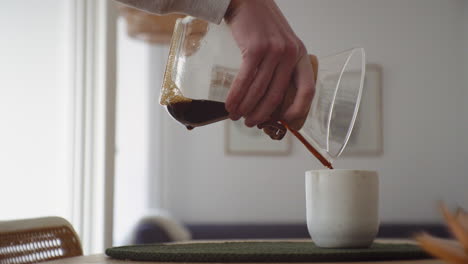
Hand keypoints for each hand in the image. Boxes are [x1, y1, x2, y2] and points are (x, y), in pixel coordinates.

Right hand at [224, 0, 314, 130]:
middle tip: (251, 123)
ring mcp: (274, 51)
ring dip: (246, 108)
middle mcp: (290, 53)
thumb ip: (280, 67)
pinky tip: (230, 104)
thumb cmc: (261, 25)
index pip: (307, 89)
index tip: (285, 121)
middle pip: (278, 95)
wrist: (247, 1)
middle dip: (262, 114)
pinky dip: (237, 96)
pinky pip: (245, 80)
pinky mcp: (256, 49)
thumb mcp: (280, 44)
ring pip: (260, 90)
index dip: (299, 109)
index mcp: (299, 55)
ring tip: (236, 116)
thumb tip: (269, 98)